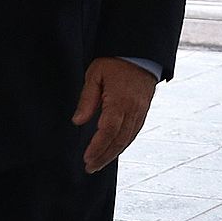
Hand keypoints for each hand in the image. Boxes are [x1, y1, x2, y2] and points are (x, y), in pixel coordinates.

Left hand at [71, 57, 156, 173]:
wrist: (140, 53)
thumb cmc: (116, 62)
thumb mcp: (95, 75)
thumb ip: (87, 99)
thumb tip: (78, 122)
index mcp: (120, 101)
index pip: (108, 131)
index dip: (97, 147)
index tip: (86, 158)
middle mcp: (133, 110)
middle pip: (119, 140)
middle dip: (104, 156)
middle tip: (90, 167)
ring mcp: (140, 111)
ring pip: (128, 139)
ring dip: (113, 154)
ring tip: (99, 163)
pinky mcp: (143, 111)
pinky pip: (134, 132)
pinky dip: (123, 144)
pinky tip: (114, 149)